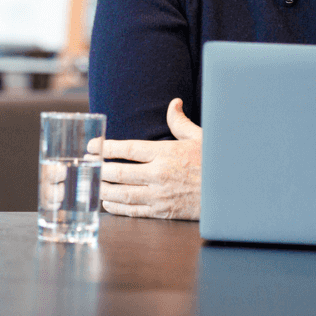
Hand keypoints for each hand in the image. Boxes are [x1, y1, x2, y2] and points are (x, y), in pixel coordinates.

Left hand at [98, 98, 202, 220]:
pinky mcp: (162, 211)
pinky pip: (133, 210)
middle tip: (86, 165)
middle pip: (120, 172)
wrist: (229, 193)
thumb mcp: (200, 137)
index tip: (92, 146)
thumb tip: (173, 103)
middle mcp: (159, 174)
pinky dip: (117, 207)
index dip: (106, 147)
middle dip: (100, 169)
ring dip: (104, 189)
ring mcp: (159, 195)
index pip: (128, 149)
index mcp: (166, 153)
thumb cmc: (214, 163)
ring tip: (92, 184)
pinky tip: (108, 203)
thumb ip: (180, 122)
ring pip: (123, 193)